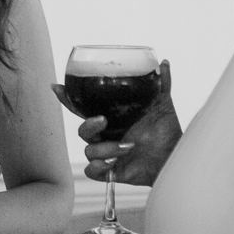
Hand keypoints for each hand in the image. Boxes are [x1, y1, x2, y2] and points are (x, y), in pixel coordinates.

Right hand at [57, 60, 179, 185]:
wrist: (176, 156)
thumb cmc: (167, 131)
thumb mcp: (162, 104)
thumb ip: (160, 84)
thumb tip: (164, 62)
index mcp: (112, 118)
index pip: (84, 108)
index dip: (68, 99)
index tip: (57, 87)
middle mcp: (106, 135)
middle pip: (82, 130)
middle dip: (88, 125)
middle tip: (103, 120)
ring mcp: (107, 154)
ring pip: (89, 150)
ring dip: (105, 148)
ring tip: (128, 145)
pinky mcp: (111, 171)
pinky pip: (91, 171)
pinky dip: (99, 166)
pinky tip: (114, 162)